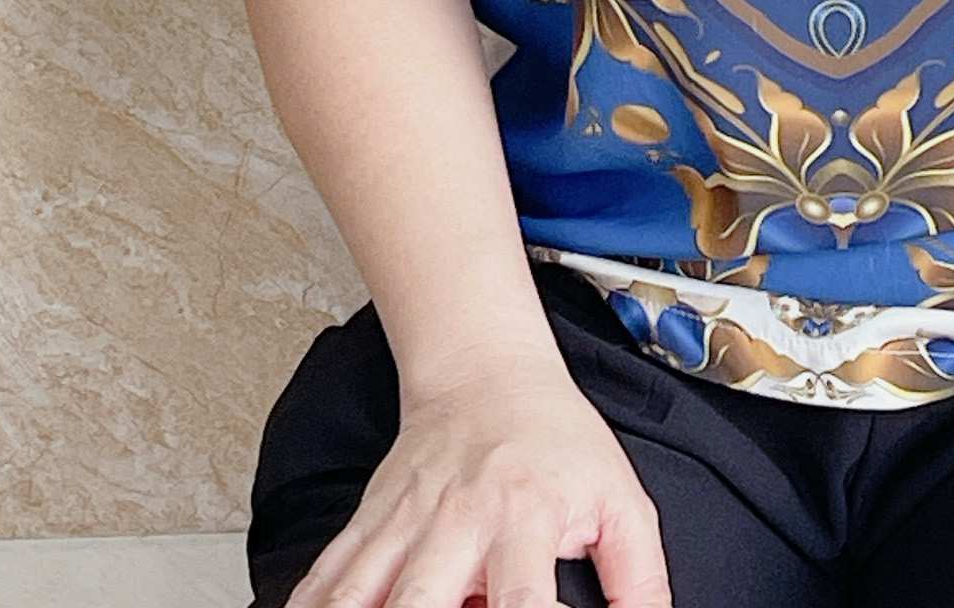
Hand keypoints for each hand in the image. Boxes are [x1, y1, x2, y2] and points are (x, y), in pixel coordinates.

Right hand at [288, 353, 670, 607]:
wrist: (485, 369)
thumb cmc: (556, 439)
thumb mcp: (620, 498)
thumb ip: (640, 577)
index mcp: (524, 515)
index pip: (521, 604)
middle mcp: (456, 520)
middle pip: (419, 603)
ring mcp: (402, 522)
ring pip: (355, 594)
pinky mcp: (368, 521)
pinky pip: (323, 579)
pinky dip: (312, 606)